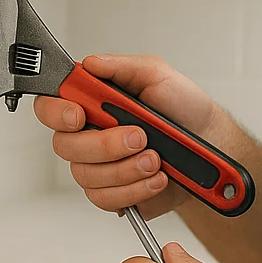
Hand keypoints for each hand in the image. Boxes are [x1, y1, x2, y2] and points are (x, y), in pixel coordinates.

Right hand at [34, 54, 226, 218]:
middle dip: (104, 145)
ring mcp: (100, 166)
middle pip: (65, 146)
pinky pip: (106, 199)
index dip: (56, 113)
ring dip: (126, 169)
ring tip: (155, 159)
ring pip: (87, 176)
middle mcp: (89, 134)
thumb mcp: (157, 74)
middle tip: (139, 137)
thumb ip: (121, 66)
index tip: (79, 115)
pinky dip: (135, 190)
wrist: (211, 144)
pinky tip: (155, 178)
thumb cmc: (183, 108)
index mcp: (93, 102)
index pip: (50, 106)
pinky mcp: (114, 193)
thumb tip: (90, 63)